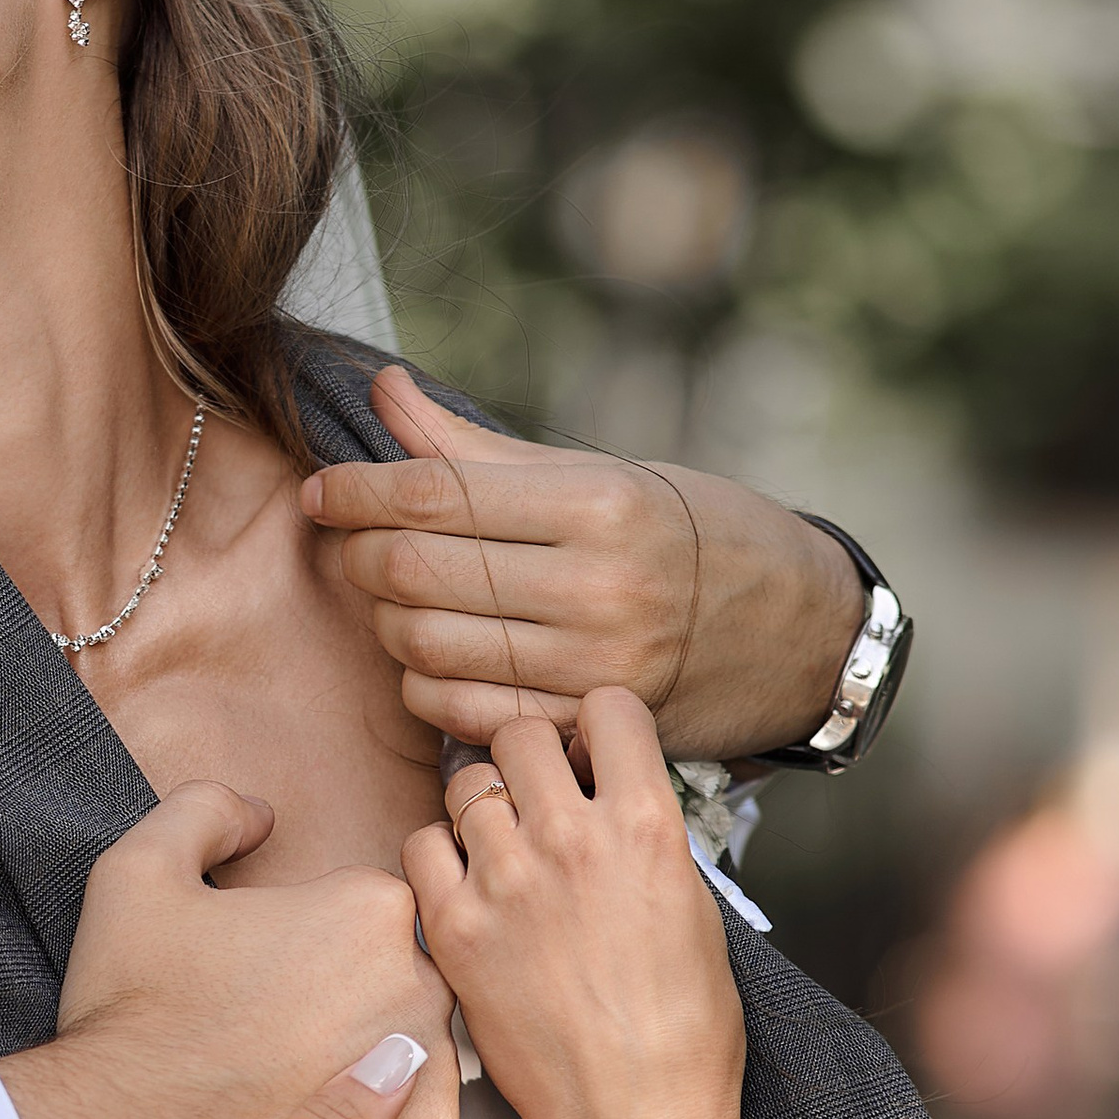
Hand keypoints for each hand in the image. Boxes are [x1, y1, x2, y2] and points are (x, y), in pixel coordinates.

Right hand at [0, 784, 452, 1118]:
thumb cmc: (133, 1008)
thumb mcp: (141, 868)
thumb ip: (209, 811)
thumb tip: (261, 818)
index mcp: (370, 909)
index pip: (363, 905)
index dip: (306, 933)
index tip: (261, 968)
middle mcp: (420, 983)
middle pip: (396, 972)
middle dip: (342, 993)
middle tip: (267, 1025)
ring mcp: (427, 1072)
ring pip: (409, 1045)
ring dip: (363, 1055)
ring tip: (281, 1079)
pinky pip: (416, 1117)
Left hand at [300, 369, 863, 761]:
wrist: (796, 630)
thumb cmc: (691, 532)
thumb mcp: (602, 472)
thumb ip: (478, 447)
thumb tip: (383, 391)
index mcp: (597, 504)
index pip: (434, 492)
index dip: (356, 490)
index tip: (321, 491)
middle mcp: (597, 586)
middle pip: (415, 570)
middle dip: (357, 553)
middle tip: (349, 542)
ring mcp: (593, 666)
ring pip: (424, 644)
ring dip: (384, 620)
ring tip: (394, 597)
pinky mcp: (586, 726)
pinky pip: (458, 712)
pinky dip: (421, 683)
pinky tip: (429, 655)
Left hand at [405, 699, 741, 1118]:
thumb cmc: (682, 1035)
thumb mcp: (694, 912)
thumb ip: (648, 839)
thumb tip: (615, 796)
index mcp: (647, 825)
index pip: (610, 707)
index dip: (597, 728)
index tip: (593, 756)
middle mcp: (573, 837)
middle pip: (521, 733)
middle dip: (529, 758)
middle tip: (538, 801)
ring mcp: (506, 880)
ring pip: (466, 786)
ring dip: (482, 810)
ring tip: (504, 857)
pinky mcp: (454, 927)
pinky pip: (420, 846)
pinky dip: (438, 860)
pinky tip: (466, 892)